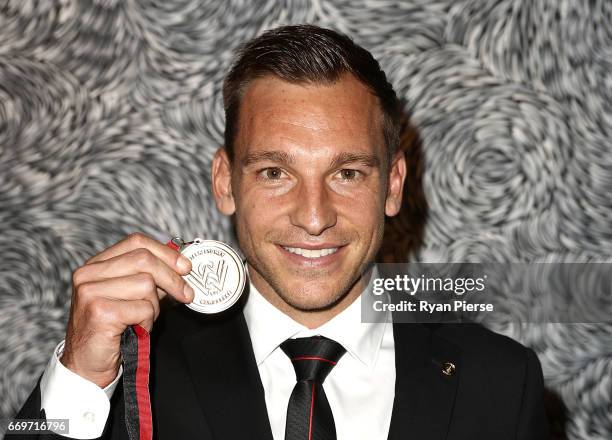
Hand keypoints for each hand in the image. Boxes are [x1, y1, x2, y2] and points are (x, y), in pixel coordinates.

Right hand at [60, 233, 193, 387]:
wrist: (86, 367)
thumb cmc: (111, 331)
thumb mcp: (131, 297)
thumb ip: (151, 279)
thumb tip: (182, 266)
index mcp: (96, 265)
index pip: (136, 242)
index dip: (166, 252)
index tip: (186, 267)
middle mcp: (88, 274)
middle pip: (144, 259)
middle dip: (172, 277)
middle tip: (187, 294)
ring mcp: (91, 291)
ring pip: (146, 284)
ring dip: (154, 306)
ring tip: (142, 320)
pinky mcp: (99, 311)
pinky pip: (143, 308)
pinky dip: (147, 321)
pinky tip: (135, 329)